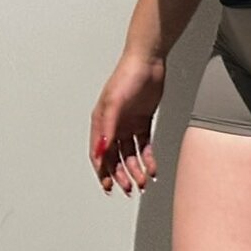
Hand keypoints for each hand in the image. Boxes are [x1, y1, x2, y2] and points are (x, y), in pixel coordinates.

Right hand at [89, 52, 163, 195]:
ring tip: (143, 181)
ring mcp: (128, 124)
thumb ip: (107, 129)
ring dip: (135, 169)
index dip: (102, 172)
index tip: (108, 187)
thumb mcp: (114, 104)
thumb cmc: (127, 76)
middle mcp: (113, 125)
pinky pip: (144, 146)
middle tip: (129, 188)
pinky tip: (152, 168)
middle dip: (121, 175)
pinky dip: (148, 159)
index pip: (99, 154)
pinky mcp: (143, 122)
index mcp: (101, 122)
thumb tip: (101, 152)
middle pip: (115, 158)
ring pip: (130, 154)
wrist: (148, 62)